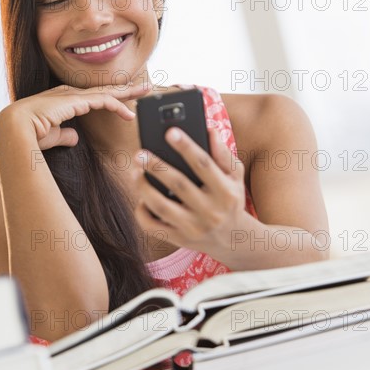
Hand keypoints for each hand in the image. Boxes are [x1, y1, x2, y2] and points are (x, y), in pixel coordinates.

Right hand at [0, 82, 149, 150]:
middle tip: (143, 87)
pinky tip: (129, 113)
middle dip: (123, 89)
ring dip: (127, 94)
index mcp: (61, 100)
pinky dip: (117, 105)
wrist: (13, 131)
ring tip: (145, 92)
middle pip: (102, 90)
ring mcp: (71, 96)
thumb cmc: (27, 137)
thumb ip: (64, 135)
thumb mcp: (51, 137)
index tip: (123, 100)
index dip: (108, 97)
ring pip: (105, 92)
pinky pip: (101, 101)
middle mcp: (67, 94)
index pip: (90, 97)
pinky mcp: (74, 101)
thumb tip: (75, 138)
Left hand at [133, 127, 247, 254]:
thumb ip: (222, 153)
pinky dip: (142, 212)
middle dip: (156, 167)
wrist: (234, 240)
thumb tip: (209, 129)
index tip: (170, 131)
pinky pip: (153, 227)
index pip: (204, 165)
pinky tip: (140, 199)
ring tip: (134, 172)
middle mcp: (210, 212)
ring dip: (143, 188)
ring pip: (161, 207)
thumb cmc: (230, 200)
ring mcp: (193, 228)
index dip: (186, 147)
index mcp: (225, 192)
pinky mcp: (179, 239)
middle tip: (139, 153)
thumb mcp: (234, 177)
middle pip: (178, 185)